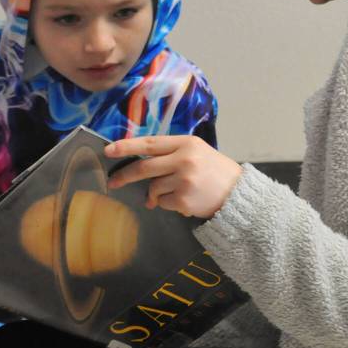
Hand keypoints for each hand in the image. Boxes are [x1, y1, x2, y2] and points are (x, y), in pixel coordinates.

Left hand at [104, 135, 242, 218]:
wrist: (238, 193)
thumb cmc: (214, 171)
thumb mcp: (196, 152)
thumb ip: (171, 153)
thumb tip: (139, 163)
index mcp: (186, 143)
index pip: (150, 143)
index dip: (127, 146)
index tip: (109, 151)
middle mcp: (184, 160)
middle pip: (144, 167)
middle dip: (125, 175)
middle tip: (113, 182)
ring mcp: (184, 181)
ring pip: (153, 188)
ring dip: (155, 194)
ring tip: (170, 194)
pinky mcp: (184, 200)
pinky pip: (162, 203)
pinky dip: (167, 204)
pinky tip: (182, 201)